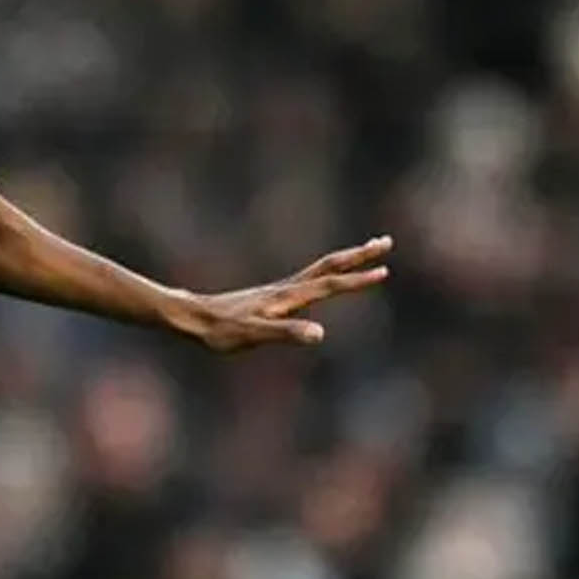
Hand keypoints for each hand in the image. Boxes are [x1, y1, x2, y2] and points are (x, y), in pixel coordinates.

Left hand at [175, 235, 391, 352]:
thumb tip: (320, 334)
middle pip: (330, 266)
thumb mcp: (254, 336)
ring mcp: (280, 291)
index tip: (384, 271)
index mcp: (288, 297)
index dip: (357, 279)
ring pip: (321, 269)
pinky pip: (310, 279)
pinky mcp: (273, 297)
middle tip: (386, 242)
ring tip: (367, 252)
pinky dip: (328, 273)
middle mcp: (287, 288)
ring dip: (347, 261)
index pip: (330, 284)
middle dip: (359, 256)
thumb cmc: (221, 330)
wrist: (193, 317)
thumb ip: (286, 334)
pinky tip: (327, 280)